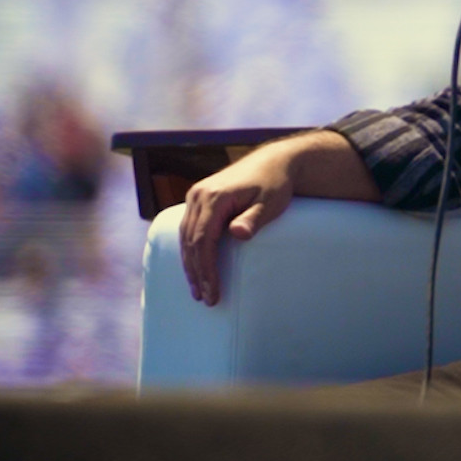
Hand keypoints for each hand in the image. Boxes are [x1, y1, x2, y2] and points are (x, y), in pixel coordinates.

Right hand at [179, 145, 295, 305]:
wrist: (274, 161)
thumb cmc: (275, 183)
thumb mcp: (270, 202)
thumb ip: (253, 219)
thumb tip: (237, 234)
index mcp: (214, 197)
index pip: (203, 240)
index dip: (206, 268)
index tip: (212, 291)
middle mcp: (198, 195)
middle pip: (190, 241)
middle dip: (196, 272)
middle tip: (205, 298)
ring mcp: (196, 196)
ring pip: (185, 236)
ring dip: (190, 264)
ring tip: (199, 290)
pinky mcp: (198, 199)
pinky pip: (189, 228)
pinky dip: (191, 250)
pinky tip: (196, 267)